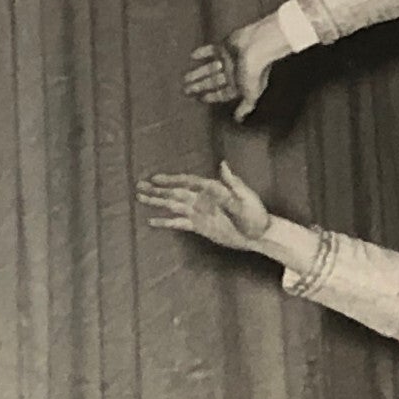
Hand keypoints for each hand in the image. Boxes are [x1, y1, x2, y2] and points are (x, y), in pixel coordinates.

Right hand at [138, 162, 270, 251]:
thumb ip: (232, 184)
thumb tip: (223, 165)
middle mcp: (203, 199)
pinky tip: (152, 221)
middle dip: (158, 189)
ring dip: (158, 202)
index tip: (156, 178)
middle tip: (139, 186)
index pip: (188, 182)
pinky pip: (179, 223)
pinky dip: (165, 221)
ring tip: (140, 197)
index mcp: (213, 189)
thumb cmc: (255, 214)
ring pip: (174, 205)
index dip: (172, 180)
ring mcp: (200, 212)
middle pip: (176, 192)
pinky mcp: (199, 226)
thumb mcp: (245, 198)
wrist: (259, 233)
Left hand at [182, 21, 275, 121]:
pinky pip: (210, 51)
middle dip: (200, 86)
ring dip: (198, 73)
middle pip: (213, 81)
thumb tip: (239, 119)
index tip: (200, 99)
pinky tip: (192, 56)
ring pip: (209, 68)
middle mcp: (232, 72)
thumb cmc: (254, 71)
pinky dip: (201, 53)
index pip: (223, 93)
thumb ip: (246, 105)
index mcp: (239, 84)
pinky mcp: (224, 46)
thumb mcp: (251, 93)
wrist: (257, 46)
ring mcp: (227, 59)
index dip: (212, 96)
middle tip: (186, 90)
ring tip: (185, 78)